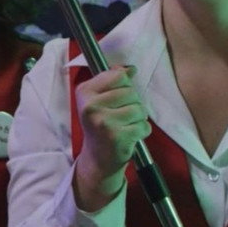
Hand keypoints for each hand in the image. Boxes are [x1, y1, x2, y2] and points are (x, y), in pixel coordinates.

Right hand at [72, 65, 149, 210]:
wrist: (97, 158)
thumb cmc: (100, 124)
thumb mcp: (99, 100)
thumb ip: (113, 81)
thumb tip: (131, 69)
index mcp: (84, 92)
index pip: (118, 75)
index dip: (124, 86)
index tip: (115, 99)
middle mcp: (91, 106)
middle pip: (131, 92)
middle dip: (132, 103)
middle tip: (120, 117)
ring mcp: (103, 122)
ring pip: (139, 108)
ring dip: (138, 118)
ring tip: (125, 126)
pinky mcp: (117, 137)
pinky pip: (143, 126)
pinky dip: (142, 131)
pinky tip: (129, 136)